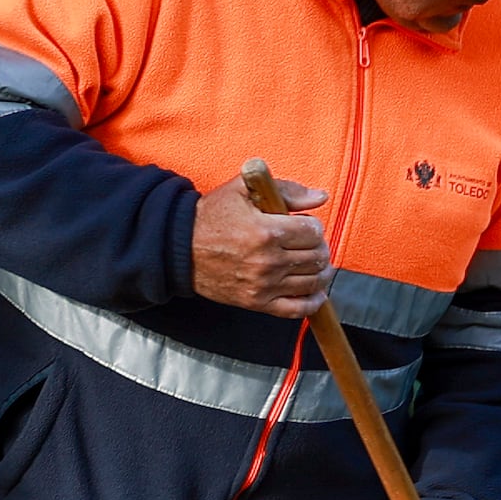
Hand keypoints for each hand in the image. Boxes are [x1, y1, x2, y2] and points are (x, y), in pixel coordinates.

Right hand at [192, 165, 328, 316]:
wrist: (180, 248)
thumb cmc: (212, 216)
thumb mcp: (243, 190)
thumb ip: (286, 190)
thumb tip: (320, 197)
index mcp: (266, 231)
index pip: (313, 232)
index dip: (313, 226)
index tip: (304, 225)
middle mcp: (268, 261)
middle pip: (316, 256)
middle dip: (318, 247)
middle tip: (310, 244)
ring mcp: (264, 285)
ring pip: (312, 282)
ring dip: (320, 271)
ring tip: (314, 263)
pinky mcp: (257, 303)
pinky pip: (297, 309)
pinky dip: (312, 302)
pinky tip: (316, 292)